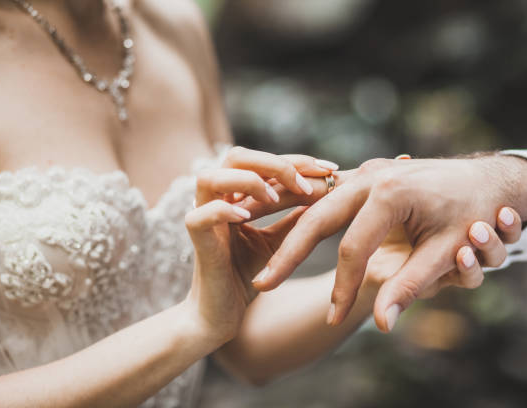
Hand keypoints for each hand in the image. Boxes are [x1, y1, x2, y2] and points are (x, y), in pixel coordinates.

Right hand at [183, 147, 334, 341]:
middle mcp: (214, 200)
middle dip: (275, 163)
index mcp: (233, 196)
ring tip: (276, 200)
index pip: (262, 161)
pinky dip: (225, 211)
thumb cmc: (246, 278)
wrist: (222, 317)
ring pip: (210, 177)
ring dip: (249, 181)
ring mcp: (201, 218)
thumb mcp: (279, 243)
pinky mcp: (195, 241)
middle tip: (306, 183)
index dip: (296, 160)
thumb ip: (294, 219)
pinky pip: (201, 215)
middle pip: (235, 156)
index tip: (330, 169)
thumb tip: (324, 196)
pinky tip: (249, 217)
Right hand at [252, 153, 526, 331]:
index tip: (332, 318)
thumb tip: (383, 324)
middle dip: (288, 254)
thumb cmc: (475, 213)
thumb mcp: (447, 252)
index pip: (352, 249)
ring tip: (269, 267)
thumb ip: (411, 286)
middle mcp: (369, 176)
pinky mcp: (365, 176)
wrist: (491, 179)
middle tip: (263, 283)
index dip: (341, 288)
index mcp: (389, 192)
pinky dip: (310, 222)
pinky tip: (292, 242)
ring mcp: (364, 172)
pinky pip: (330, 200)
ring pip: (318, 207)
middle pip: (317, 219)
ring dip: (294, 239)